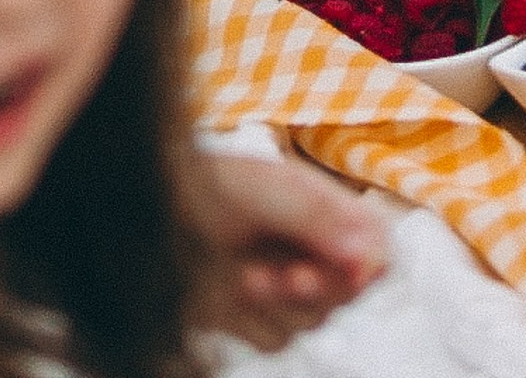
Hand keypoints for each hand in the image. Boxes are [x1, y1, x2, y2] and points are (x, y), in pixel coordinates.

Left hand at [192, 137, 392, 347]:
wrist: (147, 218)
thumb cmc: (204, 186)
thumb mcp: (266, 189)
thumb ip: (318, 218)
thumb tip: (370, 256)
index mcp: (324, 206)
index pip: (377, 244)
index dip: (370, 266)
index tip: (350, 274)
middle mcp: (310, 247)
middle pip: (349, 291)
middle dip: (316, 287)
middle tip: (286, 275)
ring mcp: (285, 284)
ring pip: (313, 321)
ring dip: (277, 305)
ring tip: (246, 273)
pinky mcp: (256, 317)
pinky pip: (275, 339)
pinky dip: (251, 322)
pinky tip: (231, 293)